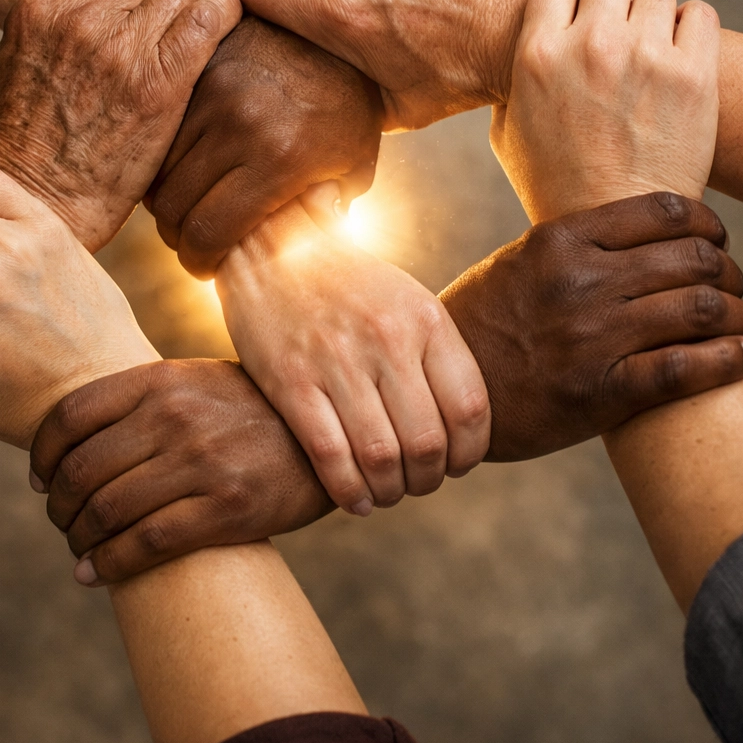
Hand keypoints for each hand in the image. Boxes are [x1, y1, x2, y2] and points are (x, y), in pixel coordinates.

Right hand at [0, 0, 241, 252]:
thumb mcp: (4, 70)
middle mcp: (84, 16)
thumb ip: (35, 34)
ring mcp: (123, 49)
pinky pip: (210, 20)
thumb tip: (53, 21)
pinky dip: (227, 13)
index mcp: (45, 5)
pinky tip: (231, 27)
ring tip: (219, 14)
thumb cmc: (13, 149)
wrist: (33, 203)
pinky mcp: (159, 86)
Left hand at [28, 360, 334, 582]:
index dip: (41, 454)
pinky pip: (145, 543)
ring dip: (78, 539)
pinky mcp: (226, 508)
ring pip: (107, 510)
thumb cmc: (250, 414)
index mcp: (163, 379)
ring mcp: (202, 462)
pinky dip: (107, 565)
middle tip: (61, 521)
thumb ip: (143, 399)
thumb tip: (73, 442)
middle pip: (81, 469)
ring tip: (77, 549)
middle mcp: (176, 416)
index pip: (71, 415)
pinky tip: (92, 573)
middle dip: (58, 505)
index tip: (39, 479)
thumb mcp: (198, 383)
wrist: (327, 442)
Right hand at [145, 15, 383, 276]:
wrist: (338, 29)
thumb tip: (292, 254)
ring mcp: (212, 91)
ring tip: (187, 206)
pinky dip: (162, 159)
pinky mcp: (196, 68)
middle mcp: (240, 124)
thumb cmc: (351, 107)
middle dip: (178, 236)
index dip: (200, 261)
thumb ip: (325, 216)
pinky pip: (159, 131)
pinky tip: (182, 168)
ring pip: (157, 170)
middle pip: (172, 208)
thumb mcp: (355, 166)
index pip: (209, 232)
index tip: (204, 266)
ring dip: (166, 198)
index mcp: (280, 159)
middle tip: (191, 240)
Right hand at [216, 199, 489, 513]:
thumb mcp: (406, 301)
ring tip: (386, 493)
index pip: (470, 409)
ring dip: (390, 492)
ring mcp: (336, 360)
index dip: (469, 454)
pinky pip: (330, 456)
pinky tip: (355, 500)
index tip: (455, 465)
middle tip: (417, 483)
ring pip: (382, 459)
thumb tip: (461, 430)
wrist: (272, 243)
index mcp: (426, 319)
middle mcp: (386, 339)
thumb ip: (435, 356)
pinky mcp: (289, 380)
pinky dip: (348, 492)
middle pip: (428, 443)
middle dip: (428, 480)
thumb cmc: (347, 284)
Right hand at [441, 194, 742, 460]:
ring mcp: (590, 337)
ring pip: (701, 309)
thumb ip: (572, 246)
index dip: (708, 225)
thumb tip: (638, 236)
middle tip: (729, 288)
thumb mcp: (515, 264)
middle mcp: (579, 281)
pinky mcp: (597, 392)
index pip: (666, 212)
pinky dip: (730, 360)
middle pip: (695, 259)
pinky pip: (686, 368)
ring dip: (739, 316)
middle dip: (728, 273)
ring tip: (741, 325)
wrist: (441, 393)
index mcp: (559, 240)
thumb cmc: (478, 326)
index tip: (714, 242)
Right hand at [491, 0, 720, 222]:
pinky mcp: (693, 74)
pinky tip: (676, 58)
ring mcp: (645, 57)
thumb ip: (515, 77)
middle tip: (614, 29)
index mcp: (536, 54)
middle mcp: (590, 46)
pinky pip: (699, 14)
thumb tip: (530, 43)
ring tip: (644, 54)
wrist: (611, 226)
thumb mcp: (507, 131)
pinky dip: (690, 30)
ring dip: (650, 17)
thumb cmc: (553, 184)